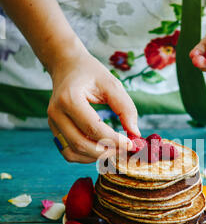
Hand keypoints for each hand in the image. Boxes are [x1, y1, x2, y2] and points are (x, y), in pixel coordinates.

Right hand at [48, 46, 139, 162]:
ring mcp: (52, 123)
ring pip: (73, 153)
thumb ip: (125, 107)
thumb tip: (135, 133)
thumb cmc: (91, 73)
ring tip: (114, 150)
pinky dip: (85, 156)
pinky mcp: (54, 130)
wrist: (66, 66)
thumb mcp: (111, 84)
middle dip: (106, 151)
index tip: (131, 144)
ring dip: (96, 157)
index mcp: (69, 98)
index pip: (93, 128)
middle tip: (124, 150)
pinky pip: (68, 152)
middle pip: (81, 144)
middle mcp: (56, 113)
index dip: (114, 140)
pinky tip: (101, 149)